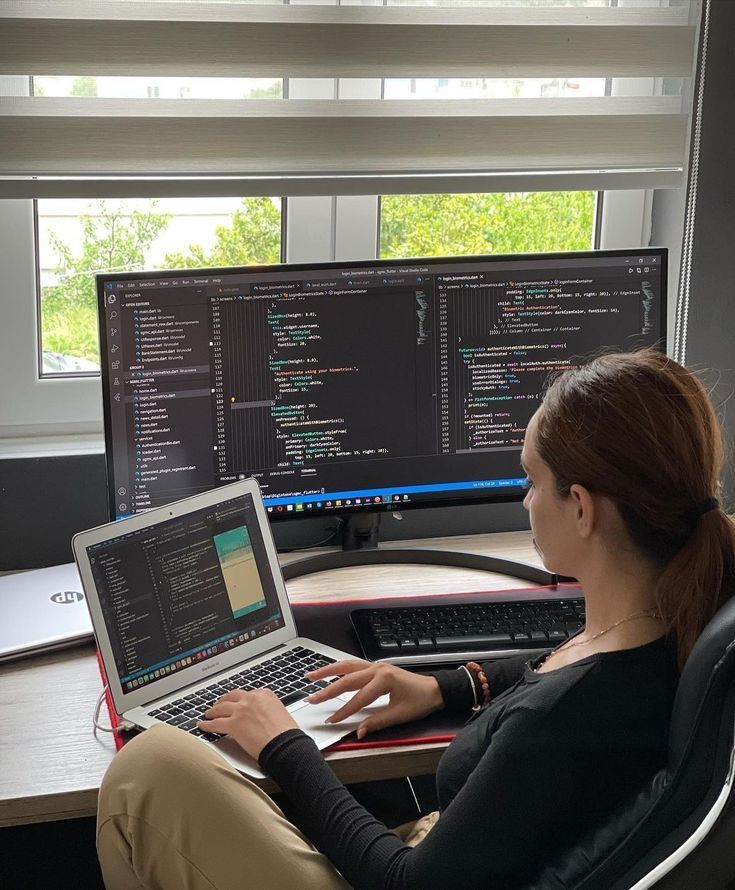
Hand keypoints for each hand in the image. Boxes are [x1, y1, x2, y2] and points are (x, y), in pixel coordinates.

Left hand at [198, 689, 297, 760]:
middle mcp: (251, 699)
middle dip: (223, 701)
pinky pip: (215, 723)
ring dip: (212, 711)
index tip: (235, 702)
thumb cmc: (285, 734)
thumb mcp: (279, 713)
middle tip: (218, 704)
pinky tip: (202, 725)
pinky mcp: (233, 724)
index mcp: (264, 694)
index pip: (246, 694)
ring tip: (208, 714)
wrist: (284, 744)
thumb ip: (267, 709)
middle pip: (231, 697)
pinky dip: (207, 725)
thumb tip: (261, 715)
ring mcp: (241, 710)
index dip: (238, 699)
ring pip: (220, 708)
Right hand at [307, 659, 443, 738]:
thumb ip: (377, 723)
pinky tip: (330, 671)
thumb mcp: (400, 715)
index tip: (331, 720)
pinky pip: (354, 665)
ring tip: (312, 676)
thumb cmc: (420, 701)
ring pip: (347, 666)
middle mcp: (378, 669)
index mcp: (384, 680)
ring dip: (328, 670)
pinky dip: (339, 668)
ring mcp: (376, 666)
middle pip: (347, 679)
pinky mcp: (376, 667)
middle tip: (312, 699)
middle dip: (328, 690)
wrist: (435, 690)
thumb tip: (359, 732)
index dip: (344, 711)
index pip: (359, 698)